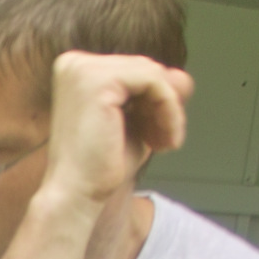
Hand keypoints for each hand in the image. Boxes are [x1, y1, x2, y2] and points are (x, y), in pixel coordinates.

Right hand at [38, 50, 192, 211]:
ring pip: (153, 73)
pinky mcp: (98, 81)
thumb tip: (183, 76)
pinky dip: (169, 110)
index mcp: (76, 71)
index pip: (134, 69)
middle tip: (163, 141)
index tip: (157, 135)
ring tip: (164, 142)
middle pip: (145, 68)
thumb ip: (154, 98)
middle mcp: (75, 64)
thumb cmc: (99, 166)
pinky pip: (154, 81)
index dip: (155, 100)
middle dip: (163, 105)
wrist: (76, 195)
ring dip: (169, 110)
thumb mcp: (134, 122)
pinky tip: (164, 140)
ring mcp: (84, 70)